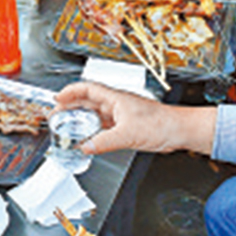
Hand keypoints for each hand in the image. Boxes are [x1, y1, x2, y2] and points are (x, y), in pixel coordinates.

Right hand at [53, 81, 213, 154]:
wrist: (179, 131)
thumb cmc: (161, 124)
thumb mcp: (127, 134)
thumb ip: (103, 142)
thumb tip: (85, 147)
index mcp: (115, 98)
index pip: (86, 89)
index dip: (69, 92)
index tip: (57, 98)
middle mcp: (116, 104)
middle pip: (87, 101)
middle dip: (70, 106)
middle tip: (57, 115)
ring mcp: (121, 114)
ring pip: (95, 114)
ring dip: (81, 119)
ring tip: (68, 126)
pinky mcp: (126, 125)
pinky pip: (104, 126)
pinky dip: (93, 131)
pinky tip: (88, 138)